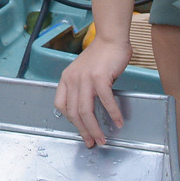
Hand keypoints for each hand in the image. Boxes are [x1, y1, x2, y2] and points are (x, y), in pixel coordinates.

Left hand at [55, 32, 129, 147]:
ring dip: (95, 128)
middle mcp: (72, 79)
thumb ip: (82, 88)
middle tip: (92, 142)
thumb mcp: (83, 72)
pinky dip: (112, 114)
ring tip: (102, 139)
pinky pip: (105, 101)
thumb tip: (88, 110)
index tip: (81, 130)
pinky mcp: (100, 77)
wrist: (111, 38)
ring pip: (86, 111)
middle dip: (83, 131)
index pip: (61, 105)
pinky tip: (118, 122)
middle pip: (74, 113)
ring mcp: (85, 78)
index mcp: (66, 78)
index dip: (70, 120)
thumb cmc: (100, 56)